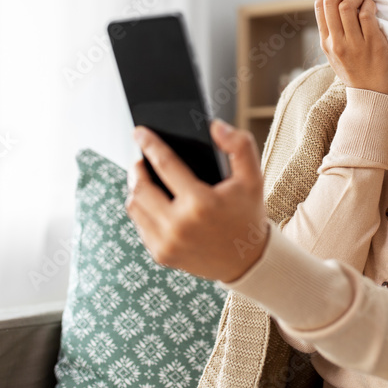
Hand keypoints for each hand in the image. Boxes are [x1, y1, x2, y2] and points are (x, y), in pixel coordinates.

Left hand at [124, 119, 269, 283]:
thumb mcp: (253, 177)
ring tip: (143, 178)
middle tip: (140, 159)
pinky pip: (139, 225)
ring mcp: (167, 243)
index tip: (139, 132)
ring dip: (135, 189)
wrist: (247, 261)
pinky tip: (152, 202)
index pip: (165, 165)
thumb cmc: (248, 214)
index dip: (150, 144)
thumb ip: (239, 145)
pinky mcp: (161, 255)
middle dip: (137, 168)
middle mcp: (179, 225)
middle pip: (141, 187)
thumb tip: (214, 127)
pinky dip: (142, 210)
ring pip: (134, 207)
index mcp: (200, 203)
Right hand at [315, 0, 387, 97]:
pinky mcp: (372, 43)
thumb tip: (336, 6)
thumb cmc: (356, 72)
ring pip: (348, 6)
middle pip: (331, 2)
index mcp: (326, 42)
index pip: (319, 6)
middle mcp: (336, 42)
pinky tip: (373, 8)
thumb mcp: (335, 55)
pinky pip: (367, 14)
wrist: (372, 94)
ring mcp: (354, 43)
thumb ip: (333, 34)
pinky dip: (370, 5)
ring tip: (365, 0)